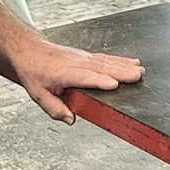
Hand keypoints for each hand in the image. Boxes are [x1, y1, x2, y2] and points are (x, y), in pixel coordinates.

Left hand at [0, 37, 143, 123]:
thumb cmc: (34, 72)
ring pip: (106, 61)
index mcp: (64, 73)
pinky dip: (120, 59)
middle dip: (121, 72)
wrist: (29, 50)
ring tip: (140, 71)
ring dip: (124, 65)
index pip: (84, 77)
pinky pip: (105, 58)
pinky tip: (133, 62)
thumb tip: (71, 119)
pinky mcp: (86, 56)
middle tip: (137, 76)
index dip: (99, 81)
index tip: (114, 84)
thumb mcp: (38, 95)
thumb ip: (54, 108)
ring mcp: (82, 57)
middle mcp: (76, 63)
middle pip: (101, 67)